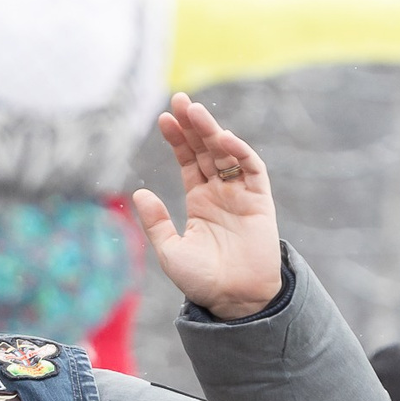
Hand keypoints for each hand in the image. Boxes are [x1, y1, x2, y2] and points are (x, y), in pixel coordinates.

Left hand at [131, 93, 282, 320]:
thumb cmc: (202, 281)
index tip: (163, 119)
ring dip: (212, 131)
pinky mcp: (260, 201)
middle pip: (207, 150)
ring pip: (227, 153)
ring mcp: (241, 195)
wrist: (235, 301)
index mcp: (199, 202)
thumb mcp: (170, 251)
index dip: (178, 139)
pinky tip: (223, 138)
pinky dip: (240, 151)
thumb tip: (139, 192)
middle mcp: (220, 193)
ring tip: (194, 111)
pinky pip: (252, 169)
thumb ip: (156, 222)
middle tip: (179, 99)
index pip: (189, 161)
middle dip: (193, 125)